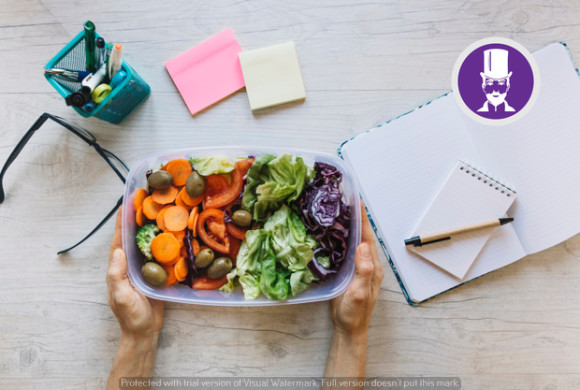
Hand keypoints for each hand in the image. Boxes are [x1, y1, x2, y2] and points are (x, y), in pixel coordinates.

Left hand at [107, 207, 163, 338]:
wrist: (145, 331)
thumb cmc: (130, 315)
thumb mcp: (121, 296)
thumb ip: (117, 275)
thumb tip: (118, 251)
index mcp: (118, 266)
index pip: (119, 238)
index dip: (123, 219)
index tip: (128, 200)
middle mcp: (130, 262)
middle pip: (134, 235)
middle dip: (139, 216)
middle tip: (150, 197)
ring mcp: (143, 267)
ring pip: (148, 242)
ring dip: (154, 226)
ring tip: (163, 208)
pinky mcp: (157, 272)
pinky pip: (162, 253)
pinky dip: (167, 241)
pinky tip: (176, 231)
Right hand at [331, 202, 383, 336]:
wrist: (348, 329)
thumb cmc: (355, 313)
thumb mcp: (360, 292)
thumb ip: (364, 270)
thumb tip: (362, 245)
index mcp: (373, 266)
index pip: (368, 237)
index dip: (363, 219)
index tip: (357, 202)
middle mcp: (367, 264)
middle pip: (362, 236)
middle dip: (356, 218)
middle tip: (345, 200)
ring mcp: (358, 268)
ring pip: (354, 241)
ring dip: (348, 226)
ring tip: (338, 211)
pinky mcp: (348, 272)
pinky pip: (346, 250)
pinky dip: (341, 239)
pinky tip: (332, 233)